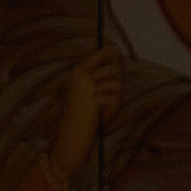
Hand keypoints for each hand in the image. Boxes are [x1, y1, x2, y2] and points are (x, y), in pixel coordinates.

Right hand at [48, 45, 122, 183]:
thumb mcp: (90, 92)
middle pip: (116, 67)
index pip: (107, 50)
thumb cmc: (81, 117)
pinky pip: (115, 99)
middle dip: (119, 82)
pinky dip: (112, 111)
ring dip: (115, 99)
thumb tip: (121, 56)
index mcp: (79, 71)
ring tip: (105, 110)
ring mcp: (86, 87)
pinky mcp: (93, 100)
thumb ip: (104, 75)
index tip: (118, 71)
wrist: (69, 140)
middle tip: (111, 97)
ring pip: (117, 84)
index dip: (118, 58)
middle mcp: (82, 75)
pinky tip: (103, 119)